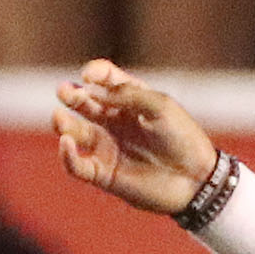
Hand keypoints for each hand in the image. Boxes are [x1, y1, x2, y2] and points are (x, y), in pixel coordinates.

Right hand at [53, 60, 219, 216]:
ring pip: (75, 132)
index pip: (105, 80)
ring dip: (63, 123)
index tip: (89, 75)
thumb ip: (127, 94)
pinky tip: (66, 143)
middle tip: (65, 92)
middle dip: (72, 95)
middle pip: (85, 103)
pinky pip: (78, 165)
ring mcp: (108, 147)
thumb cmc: (182, 137)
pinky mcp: (104, 174)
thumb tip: (92, 90)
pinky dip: (67, 156)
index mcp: (131, 100)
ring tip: (59, 117)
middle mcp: (115, 121)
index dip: (94, 74)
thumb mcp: (159, 105)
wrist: (195, 179)